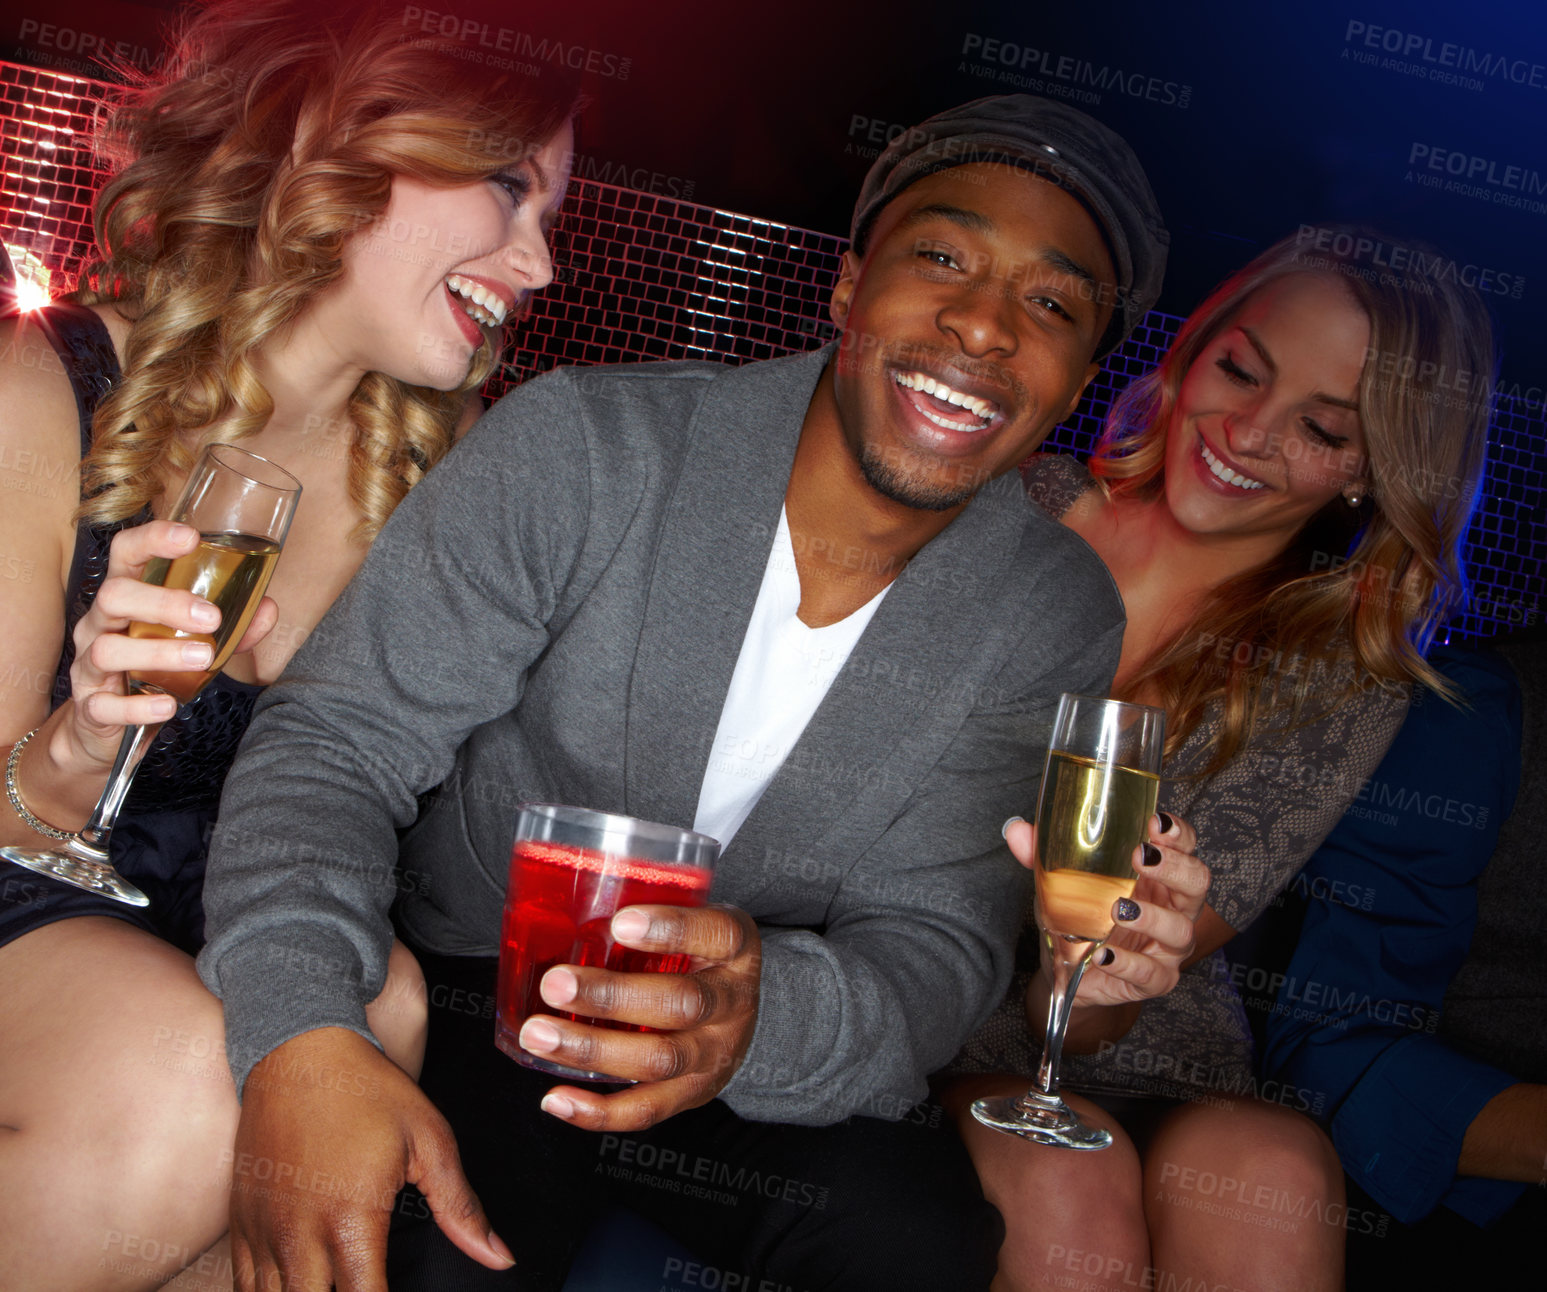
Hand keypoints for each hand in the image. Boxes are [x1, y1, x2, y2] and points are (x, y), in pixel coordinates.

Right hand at [64, 520, 276, 764]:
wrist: (108, 719)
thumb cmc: (153, 665)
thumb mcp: (192, 639)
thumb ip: (232, 625)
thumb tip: (267, 608)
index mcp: (127, 596)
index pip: (127, 553)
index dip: (152, 539)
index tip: (191, 539)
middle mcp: (100, 623)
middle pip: (114, 595)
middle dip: (162, 603)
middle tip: (211, 618)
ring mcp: (88, 664)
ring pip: (108, 649)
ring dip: (158, 653)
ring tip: (203, 659)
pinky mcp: (90, 705)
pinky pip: (103, 705)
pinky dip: (137, 706)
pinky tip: (168, 705)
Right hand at [231, 1028, 512, 1291]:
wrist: (297, 1048)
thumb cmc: (366, 1090)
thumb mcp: (428, 1139)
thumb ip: (460, 1207)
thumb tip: (499, 1257)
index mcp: (351, 1222)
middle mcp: (298, 1237)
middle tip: (372, 1287)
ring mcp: (262, 1232)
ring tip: (338, 1284)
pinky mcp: (241, 1222)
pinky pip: (244, 1285)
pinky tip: (299, 1286)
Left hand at [516, 903, 761, 1131]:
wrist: (736, 1013)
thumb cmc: (697, 954)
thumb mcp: (694, 919)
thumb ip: (649, 907)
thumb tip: (561, 891)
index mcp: (736, 949)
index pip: (716, 934)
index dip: (671, 929)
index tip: (620, 922)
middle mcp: (732, 1004)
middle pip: (681, 1004)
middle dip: (612, 996)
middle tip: (556, 983)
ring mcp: (713, 1055)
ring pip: (658, 1060)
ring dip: (592, 1049)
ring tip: (539, 1034)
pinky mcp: (690, 1095)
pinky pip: (645, 1111)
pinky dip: (597, 1111)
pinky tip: (556, 1099)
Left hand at [1006, 813, 1207, 1012]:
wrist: (1070, 970)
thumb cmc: (1081, 915)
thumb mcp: (1061, 882)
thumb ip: (1042, 855)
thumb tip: (1016, 830)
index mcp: (1159, 875)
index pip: (1184, 847)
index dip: (1178, 833)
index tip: (1155, 822)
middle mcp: (1174, 907)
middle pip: (1197, 882)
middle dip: (1174, 866)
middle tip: (1141, 857)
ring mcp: (1169, 946)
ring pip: (1180, 929)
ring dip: (1152, 917)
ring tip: (1119, 909)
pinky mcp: (1156, 979)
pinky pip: (1152, 973)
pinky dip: (1128, 963)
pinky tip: (1105, 955)